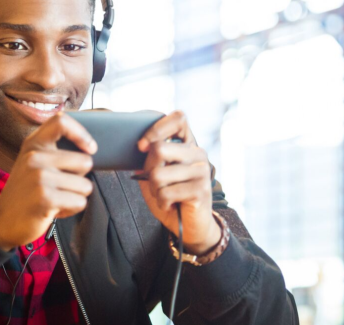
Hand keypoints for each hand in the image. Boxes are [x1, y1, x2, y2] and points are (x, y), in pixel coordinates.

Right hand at [0, 112, 97, 250]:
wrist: (1, 221)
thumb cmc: (25, 191)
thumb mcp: (33, 162)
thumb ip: (53, 150)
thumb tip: (90, 147)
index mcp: (33, 144)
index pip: (61, 122)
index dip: (82, 133)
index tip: (90, 148)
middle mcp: (35, 157)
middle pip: (85, 161)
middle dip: (80, 178)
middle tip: (61, 186)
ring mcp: (40, 177)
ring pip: (86, 185)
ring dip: (75, 196)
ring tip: (56, 198)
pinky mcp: (45, 198)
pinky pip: (80, 202)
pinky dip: (72, 209)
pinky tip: (54, 209)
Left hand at [136, 111, 220, 254]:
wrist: (189, 226)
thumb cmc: (170, 197)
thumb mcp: (155, 174)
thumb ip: (150, 160)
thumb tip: (141, 147)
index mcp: (188, 144)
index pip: (178, 119)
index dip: (156, 129)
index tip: (142, 146)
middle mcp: (198, 153)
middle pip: (159, 149)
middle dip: (149, 170)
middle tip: (156, 182)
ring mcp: (202, 170)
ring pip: (159, 175)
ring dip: (155, 190)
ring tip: (165, 195)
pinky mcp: (201, 189)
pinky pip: (166, 193)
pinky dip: (162, 202)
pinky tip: (171, 204)